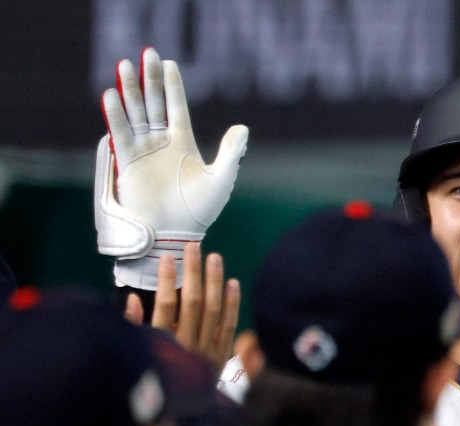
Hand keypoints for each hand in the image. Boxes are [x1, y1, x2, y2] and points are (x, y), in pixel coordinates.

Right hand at [96, 47, 248, 288]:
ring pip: (135, 113)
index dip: (173, 86)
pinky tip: (112, 95)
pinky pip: (120, 134)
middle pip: (153, 103)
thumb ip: (230, 153)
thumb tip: (243, 128)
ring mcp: (143, 151)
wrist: (174, 234)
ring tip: (125, 65)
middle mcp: (161, 143)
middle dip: (150, 79)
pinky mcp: (127, 163)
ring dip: (130, 90)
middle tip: (147, 53)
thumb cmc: (200, 211)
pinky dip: (116, 115)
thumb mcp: (221, 179)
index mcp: (183, 144)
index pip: (176, 107)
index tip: (170, 63)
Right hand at [124, 242, 240, 372]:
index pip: (166, 305)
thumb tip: (133, 299)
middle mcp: (186, 346)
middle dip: (193, 273)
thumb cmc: (153, 374)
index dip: (166, 280)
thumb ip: (134, 327)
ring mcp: (206, 351)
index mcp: (162, 344)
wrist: (179, 407)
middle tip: (193, 247)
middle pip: (193, 303)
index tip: (166, 258)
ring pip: (213, 310)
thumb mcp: (137, 352)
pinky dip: (232, 304)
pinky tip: (232, 282)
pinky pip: (229, 326)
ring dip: (214, 282)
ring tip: (214, 257)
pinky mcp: (222, 356)